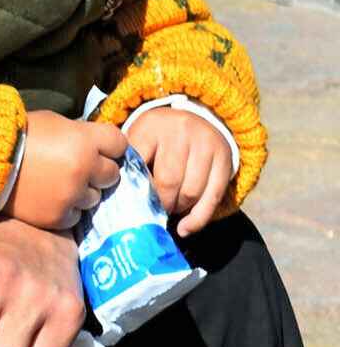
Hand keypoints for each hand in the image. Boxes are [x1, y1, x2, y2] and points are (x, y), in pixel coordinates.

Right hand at [11, 110, 127, 229]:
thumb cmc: (16, 136)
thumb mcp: (53, 123)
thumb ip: (78, 134)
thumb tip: (94, 145)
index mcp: (85, 140)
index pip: (119, 144)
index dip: (109, 146)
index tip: (99, 149)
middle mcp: (84, 168)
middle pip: (112, 174)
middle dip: (98, 171)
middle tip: (79, 169)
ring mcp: (72, 194)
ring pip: (95, 198)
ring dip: (82, 192)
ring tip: (60, 186)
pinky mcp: (57, 215)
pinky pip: (74, 216)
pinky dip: (64, 209)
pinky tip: (49, 199)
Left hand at [125, 105, 233, 236]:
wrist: (196, 117)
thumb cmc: (158, 137)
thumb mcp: (138, 139)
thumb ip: (128, 162)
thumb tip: (120, 197)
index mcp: (151, 126)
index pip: (139, 164)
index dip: (135, 188)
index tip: (130, 202)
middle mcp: (181, 132)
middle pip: (168, 182)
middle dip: (159, 203)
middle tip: (152, 211)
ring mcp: (206, 145)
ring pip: (191, 192)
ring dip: (178, 210)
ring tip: (168, 212)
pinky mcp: (225, 159)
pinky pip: (213, 196)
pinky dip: (198, 218)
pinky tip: (184, 229)